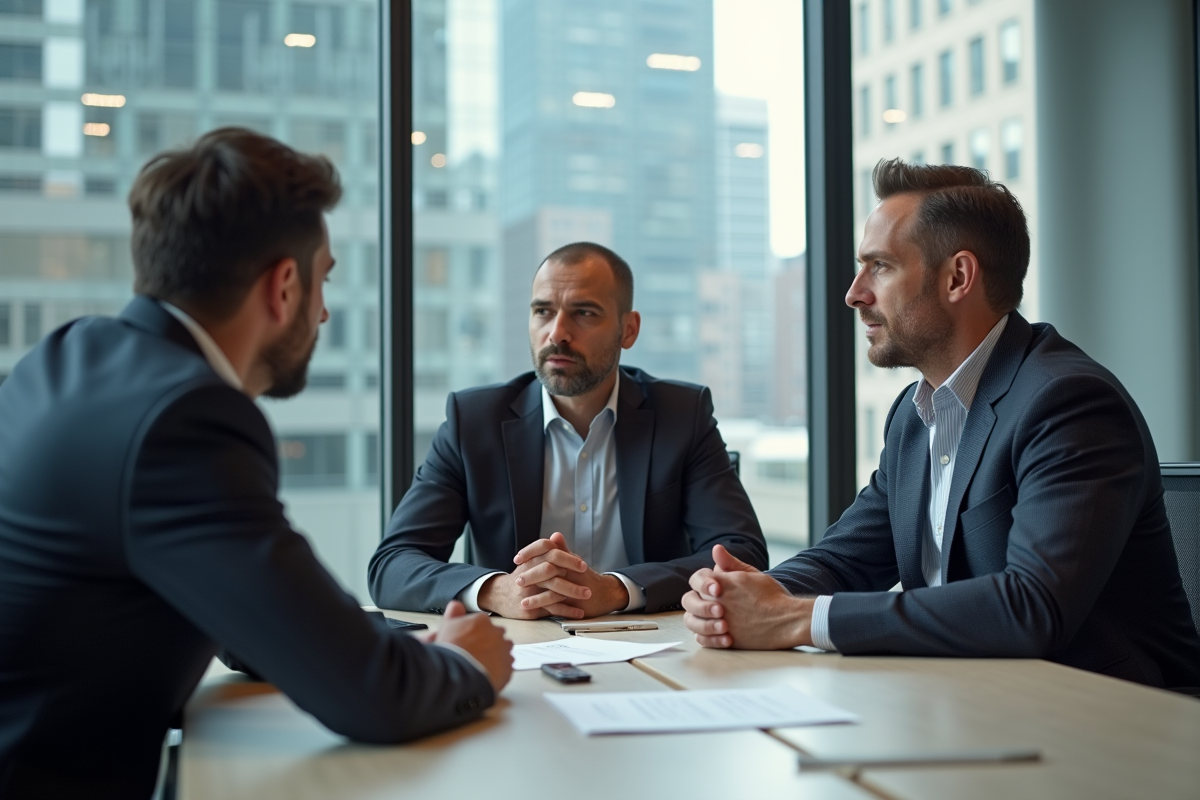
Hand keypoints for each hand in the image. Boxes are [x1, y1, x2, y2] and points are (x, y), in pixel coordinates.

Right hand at [429, 600, 513, 691]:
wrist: (459, 673)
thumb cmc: (451, 649)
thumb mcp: (446, 626)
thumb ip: (454, 613)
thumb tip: (457, 605)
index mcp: (482, 621)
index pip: (482, 624)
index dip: (475, 633)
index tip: (469, 641)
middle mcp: (497, 632)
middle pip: (495, 635)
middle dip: (488, 643)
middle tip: (475, 653)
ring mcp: (504, 650)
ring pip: (503, 650)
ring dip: (496, 655)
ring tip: (482, 665)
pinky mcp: (508, 667)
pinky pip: (506, 667)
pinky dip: (499, 670)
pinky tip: (487, 674)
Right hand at [477, 534, 589, 618]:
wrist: (499, 595)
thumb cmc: (521, 577)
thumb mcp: (531, 562)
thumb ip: (547, 551)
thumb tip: (558, 535)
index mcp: (530, 561)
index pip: (549, 552)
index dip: (567, 558)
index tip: (583, 565)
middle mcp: (527, 574)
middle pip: (551, 571)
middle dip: (572, 576)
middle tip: (588, 582)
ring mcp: (528, 592)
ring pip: (552, 591)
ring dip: (572, 593)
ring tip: (586, 596)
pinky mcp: (529, 608)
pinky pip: (551, 609)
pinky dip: (567, 611)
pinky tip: (579, 612)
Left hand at [514, 532, 629, 617]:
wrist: (605, 594)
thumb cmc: (585, 577)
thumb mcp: (574, 561)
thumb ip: (562, 550)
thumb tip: (554, 536)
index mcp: (567, 559)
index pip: (547, 550)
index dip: (530, 553)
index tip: (517, 559)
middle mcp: (570, 571)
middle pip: (548, 569)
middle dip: (531, 575)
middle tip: (517, 580)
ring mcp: (573, 586)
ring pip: (552, 589)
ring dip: (535, 596)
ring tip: (521, 601)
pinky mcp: (575, 602)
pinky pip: (557, 605)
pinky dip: (543, 607)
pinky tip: (531, 610)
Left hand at [682, 545, 813, 649]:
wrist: (787, 619)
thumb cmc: (772, 596)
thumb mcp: (751, 574)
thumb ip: (731, 564)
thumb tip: (716, 549)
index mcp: (721, 584)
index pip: (696, 579)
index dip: (703, 582)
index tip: (716, 587)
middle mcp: (717, 602)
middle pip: (689, 600)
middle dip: (698, 601)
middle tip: (715, 604)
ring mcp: (719, 622)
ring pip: (692, 621)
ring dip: (699, 619)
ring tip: (716, 619)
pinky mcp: (726, 639)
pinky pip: (703, 640)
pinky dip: (706, 637)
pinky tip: (719, 632)